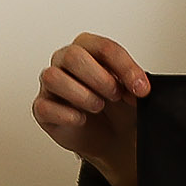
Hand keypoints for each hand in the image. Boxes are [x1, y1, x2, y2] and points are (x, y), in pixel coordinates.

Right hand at [32, 33, 149, 185]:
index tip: (141, 88)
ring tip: (98, 107)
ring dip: (82, 95)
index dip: (125, 68)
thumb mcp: (133, 93)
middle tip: (115, 96)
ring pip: (54, 77)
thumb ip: (136, 83)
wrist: (113, 139)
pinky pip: (45, 106)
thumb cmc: (118, 109)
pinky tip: (81, 119)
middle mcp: (65, 61)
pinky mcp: (44, 108)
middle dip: (100, 79)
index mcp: (88, 49)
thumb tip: (141, 84)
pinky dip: (67, 114)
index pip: (103, 47)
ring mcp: (51, 85)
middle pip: (74, 56)